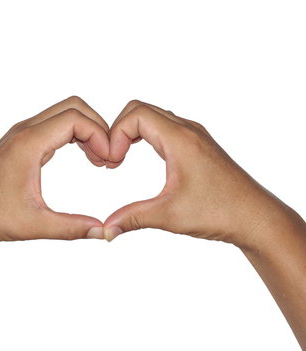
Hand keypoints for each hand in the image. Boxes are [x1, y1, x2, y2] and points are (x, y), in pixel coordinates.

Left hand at [0, 96, 109, 242]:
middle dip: (98, 127)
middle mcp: (26, 131)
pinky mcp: (22, 142)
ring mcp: (22, 134)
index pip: (76, 118)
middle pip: (74, 107)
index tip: (109, 161)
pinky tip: (83, 157)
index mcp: (29, 143)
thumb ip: (71, 228)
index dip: (100, 135)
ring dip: (87, 131)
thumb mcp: (33, 225)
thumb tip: (102, 231)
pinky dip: (74, 135)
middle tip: (108, 158)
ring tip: (98, 160)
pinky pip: (55, 126)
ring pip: (65, 114)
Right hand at [103, 100, 299, 248]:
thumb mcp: (169, 216)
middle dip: (118, 130)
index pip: (136, 115)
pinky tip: (141, 156)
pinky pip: (164, 126)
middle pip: (140, 109)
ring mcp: (194, 135)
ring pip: (153, 116)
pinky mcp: (197, 144)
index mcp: (181, 139)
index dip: (115, 134)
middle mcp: (188, 130)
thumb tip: (106, 229)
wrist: (256, 218)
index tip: (111, 162)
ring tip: (121, 158)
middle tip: (112, 159)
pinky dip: (145, 135)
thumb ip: (132, 218)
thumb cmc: (221, 212)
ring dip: (131, 131)